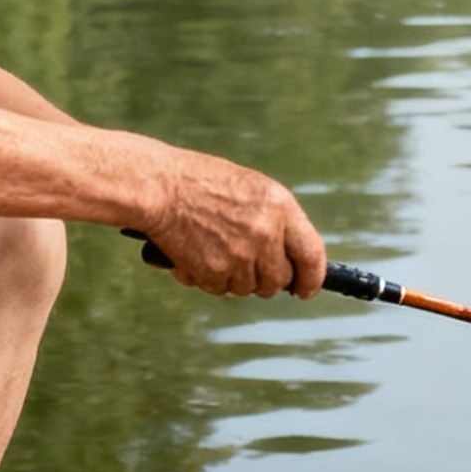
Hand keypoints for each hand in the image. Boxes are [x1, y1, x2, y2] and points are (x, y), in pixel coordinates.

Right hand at [147, 156, 325, 299]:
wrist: (158, 186)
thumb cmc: (200, 182)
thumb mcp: (249, 189)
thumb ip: (273, 220)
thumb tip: (289, 257)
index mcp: (280, 206)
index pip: (312, 254)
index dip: (312, 278)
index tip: (305, 289)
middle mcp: (266, 233)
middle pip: (279, 280)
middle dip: (265, 279)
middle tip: (245, 264)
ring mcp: (241, 255)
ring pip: (248, 288)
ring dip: (233, 277)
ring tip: (212, 248)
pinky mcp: (215, 272)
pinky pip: (220, 289)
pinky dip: (208, 278)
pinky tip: (195, 253)